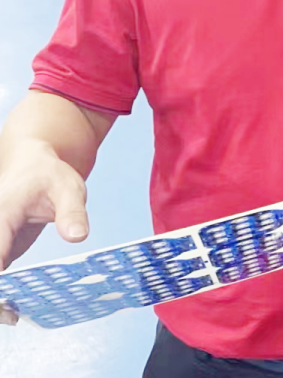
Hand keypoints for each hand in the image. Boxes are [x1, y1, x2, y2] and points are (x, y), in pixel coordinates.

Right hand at [0, 139, 91, 324]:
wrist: (34, 164)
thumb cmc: (49, 174)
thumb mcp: (68, 188)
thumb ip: (72, 212)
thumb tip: (77, 237)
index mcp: (0, 216)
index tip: (8, 304)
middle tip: (13, 316)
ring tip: (15, 316)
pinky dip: (4, 290)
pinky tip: (18, 306)